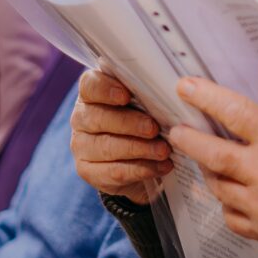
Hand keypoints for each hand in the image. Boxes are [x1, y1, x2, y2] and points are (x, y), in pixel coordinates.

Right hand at [70, 68, 172, 204]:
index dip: (106, 89)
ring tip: (164, 151)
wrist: (137, 159)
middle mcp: (82, 117)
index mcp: (92, 93)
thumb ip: (150, 93)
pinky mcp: (88, 171)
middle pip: (98, 118)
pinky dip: (140, 169)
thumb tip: (176, 89)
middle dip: (129, 123)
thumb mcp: (146, 103)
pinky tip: (161, 166)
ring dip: (139, 149)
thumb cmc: (143, 119)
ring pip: (107, 147)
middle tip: (154, 128)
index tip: (126, 96)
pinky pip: (113, 171)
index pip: (90, 85)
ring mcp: (81, 145)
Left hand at [167, 62, 257, 257]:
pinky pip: (230, 216)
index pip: (233, 112)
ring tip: (207, 158)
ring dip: (208, 169)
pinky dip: (226, 202)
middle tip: (177, 129)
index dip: (205, 96)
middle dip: (188, 138)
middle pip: (211, 153)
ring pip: (217, 186)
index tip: (186, 87)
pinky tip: (232, 192)